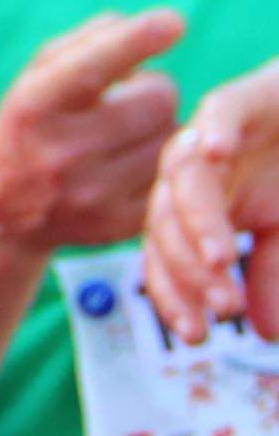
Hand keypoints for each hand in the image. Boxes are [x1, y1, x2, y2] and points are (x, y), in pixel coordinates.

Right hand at [0, 8, 183, 267]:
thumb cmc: (27, 128)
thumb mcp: (34, 79)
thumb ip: (84, 44)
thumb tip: (150, 25)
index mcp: (30, 106)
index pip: (91, 66)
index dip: (135, 41)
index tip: (173, 21)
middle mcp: (58, 151)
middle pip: (157, 99)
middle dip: (155, 88)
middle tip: (133, 97)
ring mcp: (90, 193)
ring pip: (173, 136)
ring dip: (162, 126)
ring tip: (132, 132)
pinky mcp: (119, 223)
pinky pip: (173, 175)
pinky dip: (164, 161)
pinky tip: (137, 162)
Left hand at [148, 58, 278, 343]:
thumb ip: (272, 274)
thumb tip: (264, 335)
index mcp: (197, 213)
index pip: (168, 258)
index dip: (177, 297)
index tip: (196, 336)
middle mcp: (192, 178)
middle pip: (166, 223)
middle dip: (191, 269)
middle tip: (224, 304)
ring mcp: (212, 138)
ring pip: (183, 177)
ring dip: (200, 219)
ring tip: (221, 257)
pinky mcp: (240, 99)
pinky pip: (219, 111)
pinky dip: (216, 129)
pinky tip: (219, 152)